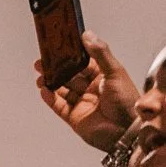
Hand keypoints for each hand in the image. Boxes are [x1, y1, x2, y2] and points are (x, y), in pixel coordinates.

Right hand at [36, 33, 138, 152]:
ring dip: (50, 82)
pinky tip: (44, 90)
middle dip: (55, 68)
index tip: (59, 46)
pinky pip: (59, 106)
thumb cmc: (126, 101)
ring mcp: (81, 103)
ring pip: (61, 90)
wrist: (125, 130)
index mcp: (102, 75)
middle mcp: (90, 88)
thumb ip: (100, 53)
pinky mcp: (74, 118)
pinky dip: (50, 98)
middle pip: (69, 75)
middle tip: (42, 61)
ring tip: (40, 75)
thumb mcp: (115, 71)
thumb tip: (87, 35)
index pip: (82, 62)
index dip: (70, 54)